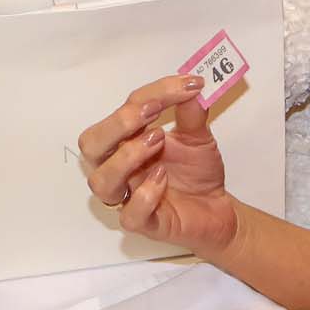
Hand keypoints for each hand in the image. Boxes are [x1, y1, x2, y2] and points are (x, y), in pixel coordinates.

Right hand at [78, 74, 236, 255]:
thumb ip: (192, 112)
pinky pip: (129, 215)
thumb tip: (191, 86)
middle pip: (91, 144)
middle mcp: (121, 167)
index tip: (188, 85)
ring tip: (158, 141)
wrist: (217, 209)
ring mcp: (129, 196)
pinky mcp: (146, 223)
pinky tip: (163, 178)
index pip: (126, 109)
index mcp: (128, 140)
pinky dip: (144, 194)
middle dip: (118, 123)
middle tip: (153, 112)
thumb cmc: (197, 171)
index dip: (155, 92)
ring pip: (100, 181)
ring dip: (127, 157)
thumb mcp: (198, 135)